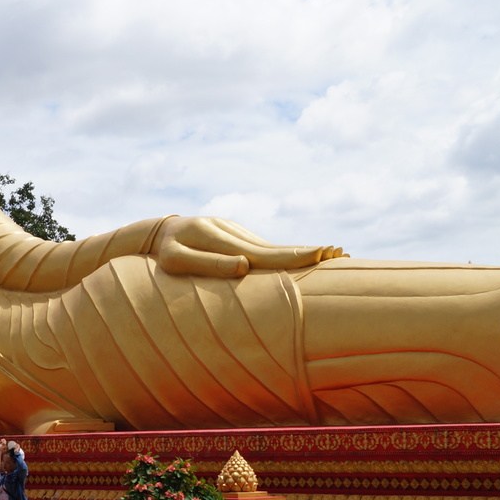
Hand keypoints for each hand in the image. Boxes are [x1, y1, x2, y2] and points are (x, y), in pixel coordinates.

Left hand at [152, 216, 344, 277]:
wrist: (157, 232)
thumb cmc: (164, 253)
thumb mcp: (177, 262)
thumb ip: (209, 264)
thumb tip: (245, 267)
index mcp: (223, 239)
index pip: (264, 254)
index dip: (294, 256)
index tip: (321, 254)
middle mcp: (234, 233)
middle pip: (276, 248)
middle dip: (309, 252)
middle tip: (341, 252)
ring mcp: (237, 234)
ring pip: (273, 248)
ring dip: (302, 252)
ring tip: (333, 254)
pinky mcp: (237, 238)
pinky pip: (264, 249)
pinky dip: (286, 253)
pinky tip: (306, 257)